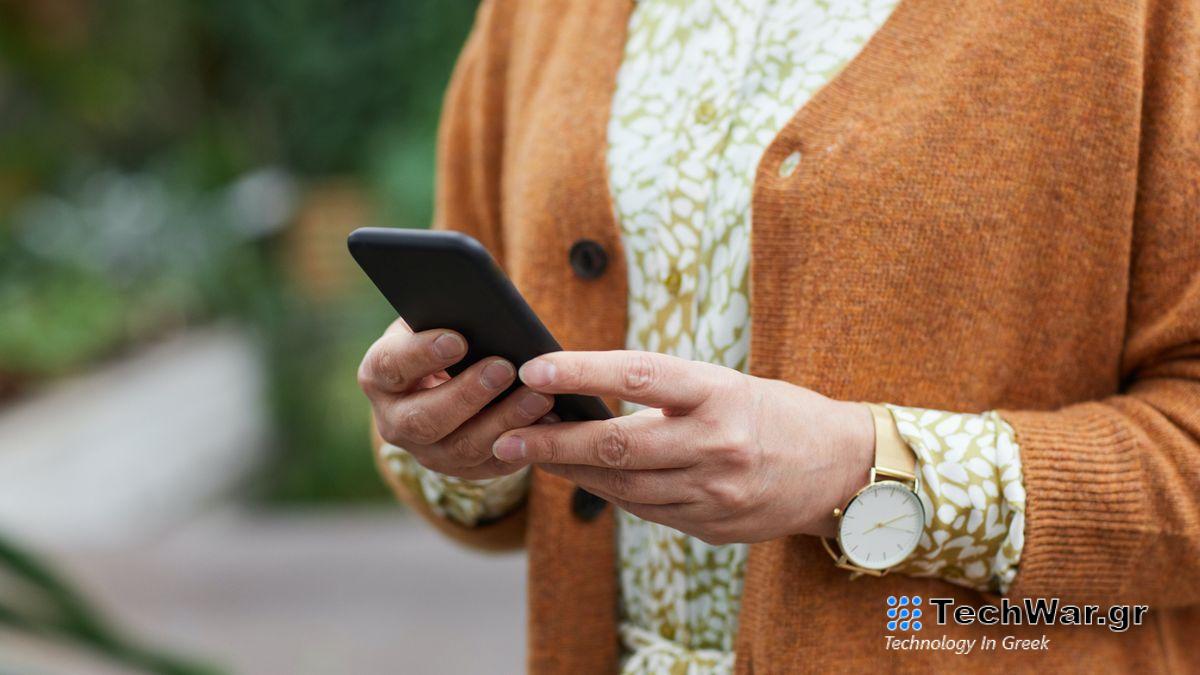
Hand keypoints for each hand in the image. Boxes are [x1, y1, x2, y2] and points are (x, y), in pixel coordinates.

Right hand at [358, 318, 555, 478]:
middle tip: (504, 368)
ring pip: (462, 448)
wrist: (445, 380)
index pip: (391, 366)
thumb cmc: (441, 337)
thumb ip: (447, 314)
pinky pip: (493, 465)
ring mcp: (426, 452)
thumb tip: (480, 304)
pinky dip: (524, 444)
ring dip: (504, 422)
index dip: (421, 354)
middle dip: (467, 394)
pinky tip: (549, 422)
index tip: (457, 339)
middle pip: (424, 419)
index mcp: (380, 376)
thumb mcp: (434, 321)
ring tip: (539, 396)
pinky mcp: (462, 470)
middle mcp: (394, 421)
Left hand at [490, 350, 874, 542]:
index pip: (640, 375)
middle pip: (618, 446)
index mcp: (721, 394)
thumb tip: (586, 396)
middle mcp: (718, 445)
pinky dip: (610, 494)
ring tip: (532, 457)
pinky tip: (585, 479)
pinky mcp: (714, 526)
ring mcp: (716, 493)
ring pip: (624, 486)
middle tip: (507, 438)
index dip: (582, 371)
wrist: (840, 469)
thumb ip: (665, 393)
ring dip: (571, 473)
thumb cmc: (772, 412)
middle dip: (555, 444)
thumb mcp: (726, 385)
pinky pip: (646, 510)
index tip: (535, 368)